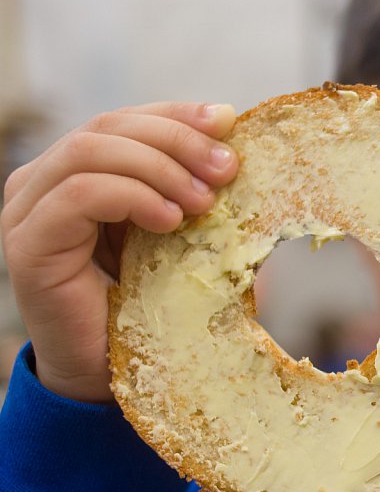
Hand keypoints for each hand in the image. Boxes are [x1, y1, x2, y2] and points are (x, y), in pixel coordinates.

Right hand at [1, 103, 237, 401]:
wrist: (109, 376)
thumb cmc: (152, 304)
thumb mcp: (183, 237)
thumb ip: (198, 192)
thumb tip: (239, 146)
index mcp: (81, 171)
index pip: (127, 120)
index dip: (178, 115)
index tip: (230, 121)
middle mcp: (45, 182)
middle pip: (109, 126)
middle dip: (177, 139)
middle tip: (228, 168)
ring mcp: (28, 211)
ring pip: (90, 151)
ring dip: (159, 168)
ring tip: (205, 202)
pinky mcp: (29, 244)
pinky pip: (78, 195)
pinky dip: (131, 196)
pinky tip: (170, 220)